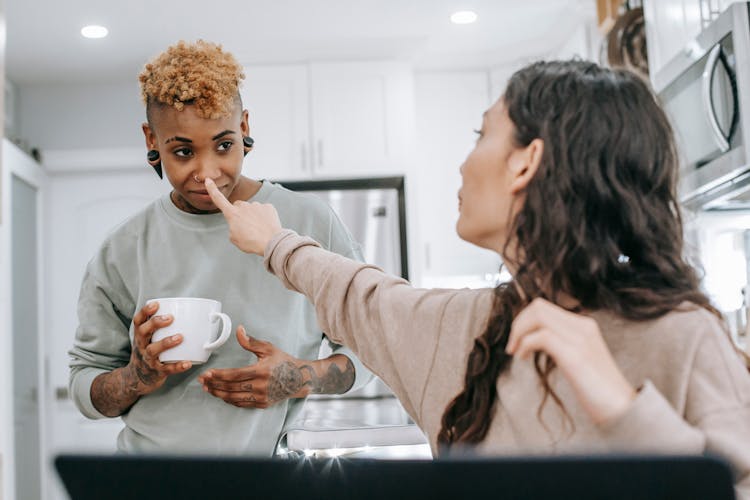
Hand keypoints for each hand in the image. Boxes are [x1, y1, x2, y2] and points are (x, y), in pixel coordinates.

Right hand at [126, 301, 192, 395]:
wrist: (137, 378)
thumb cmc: (148, 353)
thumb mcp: (147, 339)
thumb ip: (159, 327)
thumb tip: (186, 312)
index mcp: (140, 336)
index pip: (138, 321)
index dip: (145, 312)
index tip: (156, 304)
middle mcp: (141, 346)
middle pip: (143, 332)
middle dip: (155, 323)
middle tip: (170, 318)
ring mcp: (148, 359)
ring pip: (152, 350)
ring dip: (166, 343)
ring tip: (180, 337)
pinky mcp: (156, 371)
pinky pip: (167, 369)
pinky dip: (177, 366)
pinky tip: (187, 363)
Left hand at [198, 325, 310, 408]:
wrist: (299, 379)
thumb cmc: (283, 362)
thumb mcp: (268, 349)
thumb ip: (251, 342)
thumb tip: (238, 330)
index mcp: (261, 371)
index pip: (234, 375)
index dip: (218, 375)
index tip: (207, 373)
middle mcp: (260, 386)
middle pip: (231, 388)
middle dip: (214, 384)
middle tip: (202, 381)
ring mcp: (261, 397)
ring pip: (234, 398)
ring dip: (219, 393)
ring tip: (208, 388)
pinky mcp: (262, 404)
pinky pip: (241, 404)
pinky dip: (229, 400)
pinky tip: (222, 394)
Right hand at [205, 177, 282, 254]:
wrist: (271, 242)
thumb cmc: (252, 242)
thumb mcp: (234, 238)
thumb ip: (232, 227)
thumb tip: (237, 224)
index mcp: (232, 214)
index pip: (219, 199)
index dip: (212, 189)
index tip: (208, 180)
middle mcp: (244, 206)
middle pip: (238, 206)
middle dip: (240, 214)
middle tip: (247, 228)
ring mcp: (257, 205)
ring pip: (252, 209)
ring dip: (253, 216)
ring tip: (258, 229)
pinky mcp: (268, 207)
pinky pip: (263, 210)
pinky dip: (264, 217)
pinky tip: (266, 226)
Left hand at [505, 298, 636, 424]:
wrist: (622, 408)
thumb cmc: (598, 389)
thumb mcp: (578, 359)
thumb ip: (562, 344)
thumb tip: (535, 340)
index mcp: (584, 325)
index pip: (544, 307)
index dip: (524, 320)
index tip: (517, 340)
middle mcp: (583, 326)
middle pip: (538, 306)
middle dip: (518, 323)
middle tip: (512, 346)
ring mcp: (580, 339)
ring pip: (538, 315)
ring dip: (519, 332)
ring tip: (516, 352)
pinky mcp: (575, 355)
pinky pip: (541, 336)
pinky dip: (525, 344)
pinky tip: (523, 358)